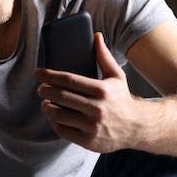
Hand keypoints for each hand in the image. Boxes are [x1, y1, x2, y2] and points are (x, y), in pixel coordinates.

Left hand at [35, 32, 144, 152]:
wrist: (138, 127)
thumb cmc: (123, 99)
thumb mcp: (117, 76)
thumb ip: (104, 56)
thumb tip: (96, 35)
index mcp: (102, 90)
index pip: (68, 80)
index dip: (49, 76)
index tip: (38, 73)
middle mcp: (97, 109)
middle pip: (60, 97)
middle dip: (45, 90)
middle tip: (41, 87)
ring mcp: (92, 126)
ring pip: (58, 114)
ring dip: (46, 107)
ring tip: (45, 102)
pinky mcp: (88, 141)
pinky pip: (62, 130)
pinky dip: (54, 122)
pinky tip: (53, 116)